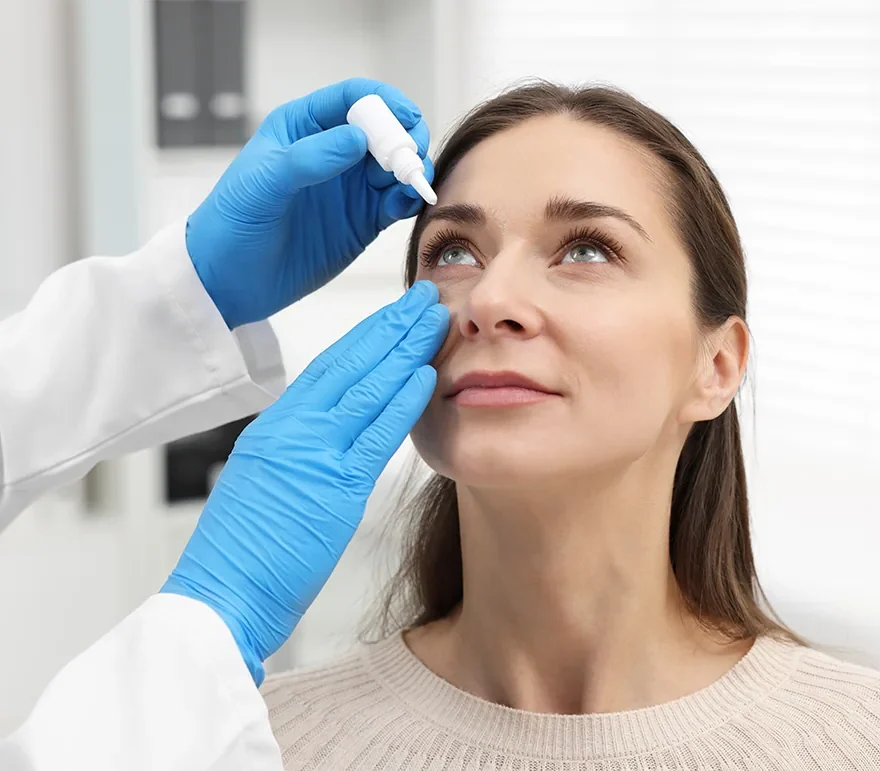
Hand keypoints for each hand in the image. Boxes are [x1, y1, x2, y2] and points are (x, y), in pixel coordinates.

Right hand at [161, 281, 447, 683]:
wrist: (220, 595)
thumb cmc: (241, 552)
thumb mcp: (264, 483)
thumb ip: (297, 451)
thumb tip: (330, 437)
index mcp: (276, 426)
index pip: (328, 367)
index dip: (367, 336)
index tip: (394, 315)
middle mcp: (291, 428)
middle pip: (350, 363)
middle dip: (391, 326)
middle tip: (423, 297)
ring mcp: (312, 453)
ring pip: (366, 388)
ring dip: (405, 349)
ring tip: (435, 319)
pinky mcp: (333, 488)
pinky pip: (374, 436)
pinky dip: (401, 402)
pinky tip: (425, 374)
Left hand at [186, 78, 432, 329]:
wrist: (229, 281)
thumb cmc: (233, 223)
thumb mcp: (263, 183)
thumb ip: (310, 158)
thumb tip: (358, 138)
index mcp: (303, 127)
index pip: (353, 99)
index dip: (384, 102)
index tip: (406, 117)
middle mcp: (332, 152)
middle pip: (384, 130)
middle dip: (404, 138)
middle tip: (410, 158)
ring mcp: (350, 188)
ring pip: (395, 167)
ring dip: (410, 170)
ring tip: (410, 184)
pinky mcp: (362, 222)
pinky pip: (396, 202)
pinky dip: (408, 200)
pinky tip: (406, 205)